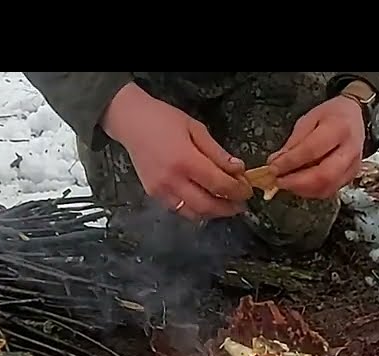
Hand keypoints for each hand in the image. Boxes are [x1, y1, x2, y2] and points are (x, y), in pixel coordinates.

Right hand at [101, 83, 251, 220]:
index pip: (219, 184)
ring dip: (212, 213)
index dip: (237, 191)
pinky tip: (204, 202)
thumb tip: (238, 169)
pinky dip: (195, 210)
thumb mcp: (196, 129)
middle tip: (240, 205)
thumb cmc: (163, 120)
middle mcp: (172, 180)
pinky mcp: (153, 194)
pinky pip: (179, 210)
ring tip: (225, 206)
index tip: (247, 190)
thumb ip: (218, 152)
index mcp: (185, 160)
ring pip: (193, 213)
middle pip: (207, 205)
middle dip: (228, 208)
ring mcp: (161, 190)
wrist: (131, 122)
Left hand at [266, 96, 365, 199]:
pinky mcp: (351, 177)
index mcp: (339, 128)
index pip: (311, 150)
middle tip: (279, 181)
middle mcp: (350, 150)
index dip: (290, 162)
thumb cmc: (332, 115)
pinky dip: (311, 192)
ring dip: (302, 190)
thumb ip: (293, 143)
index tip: (273, 168)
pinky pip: (330, 190)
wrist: (355, 116)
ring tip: (286, 183)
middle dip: (297, 183)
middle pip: (323, 175)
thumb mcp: (308, 120)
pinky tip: (299, 185)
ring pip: (327, 187)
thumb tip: (275, 162)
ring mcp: (353, 166)